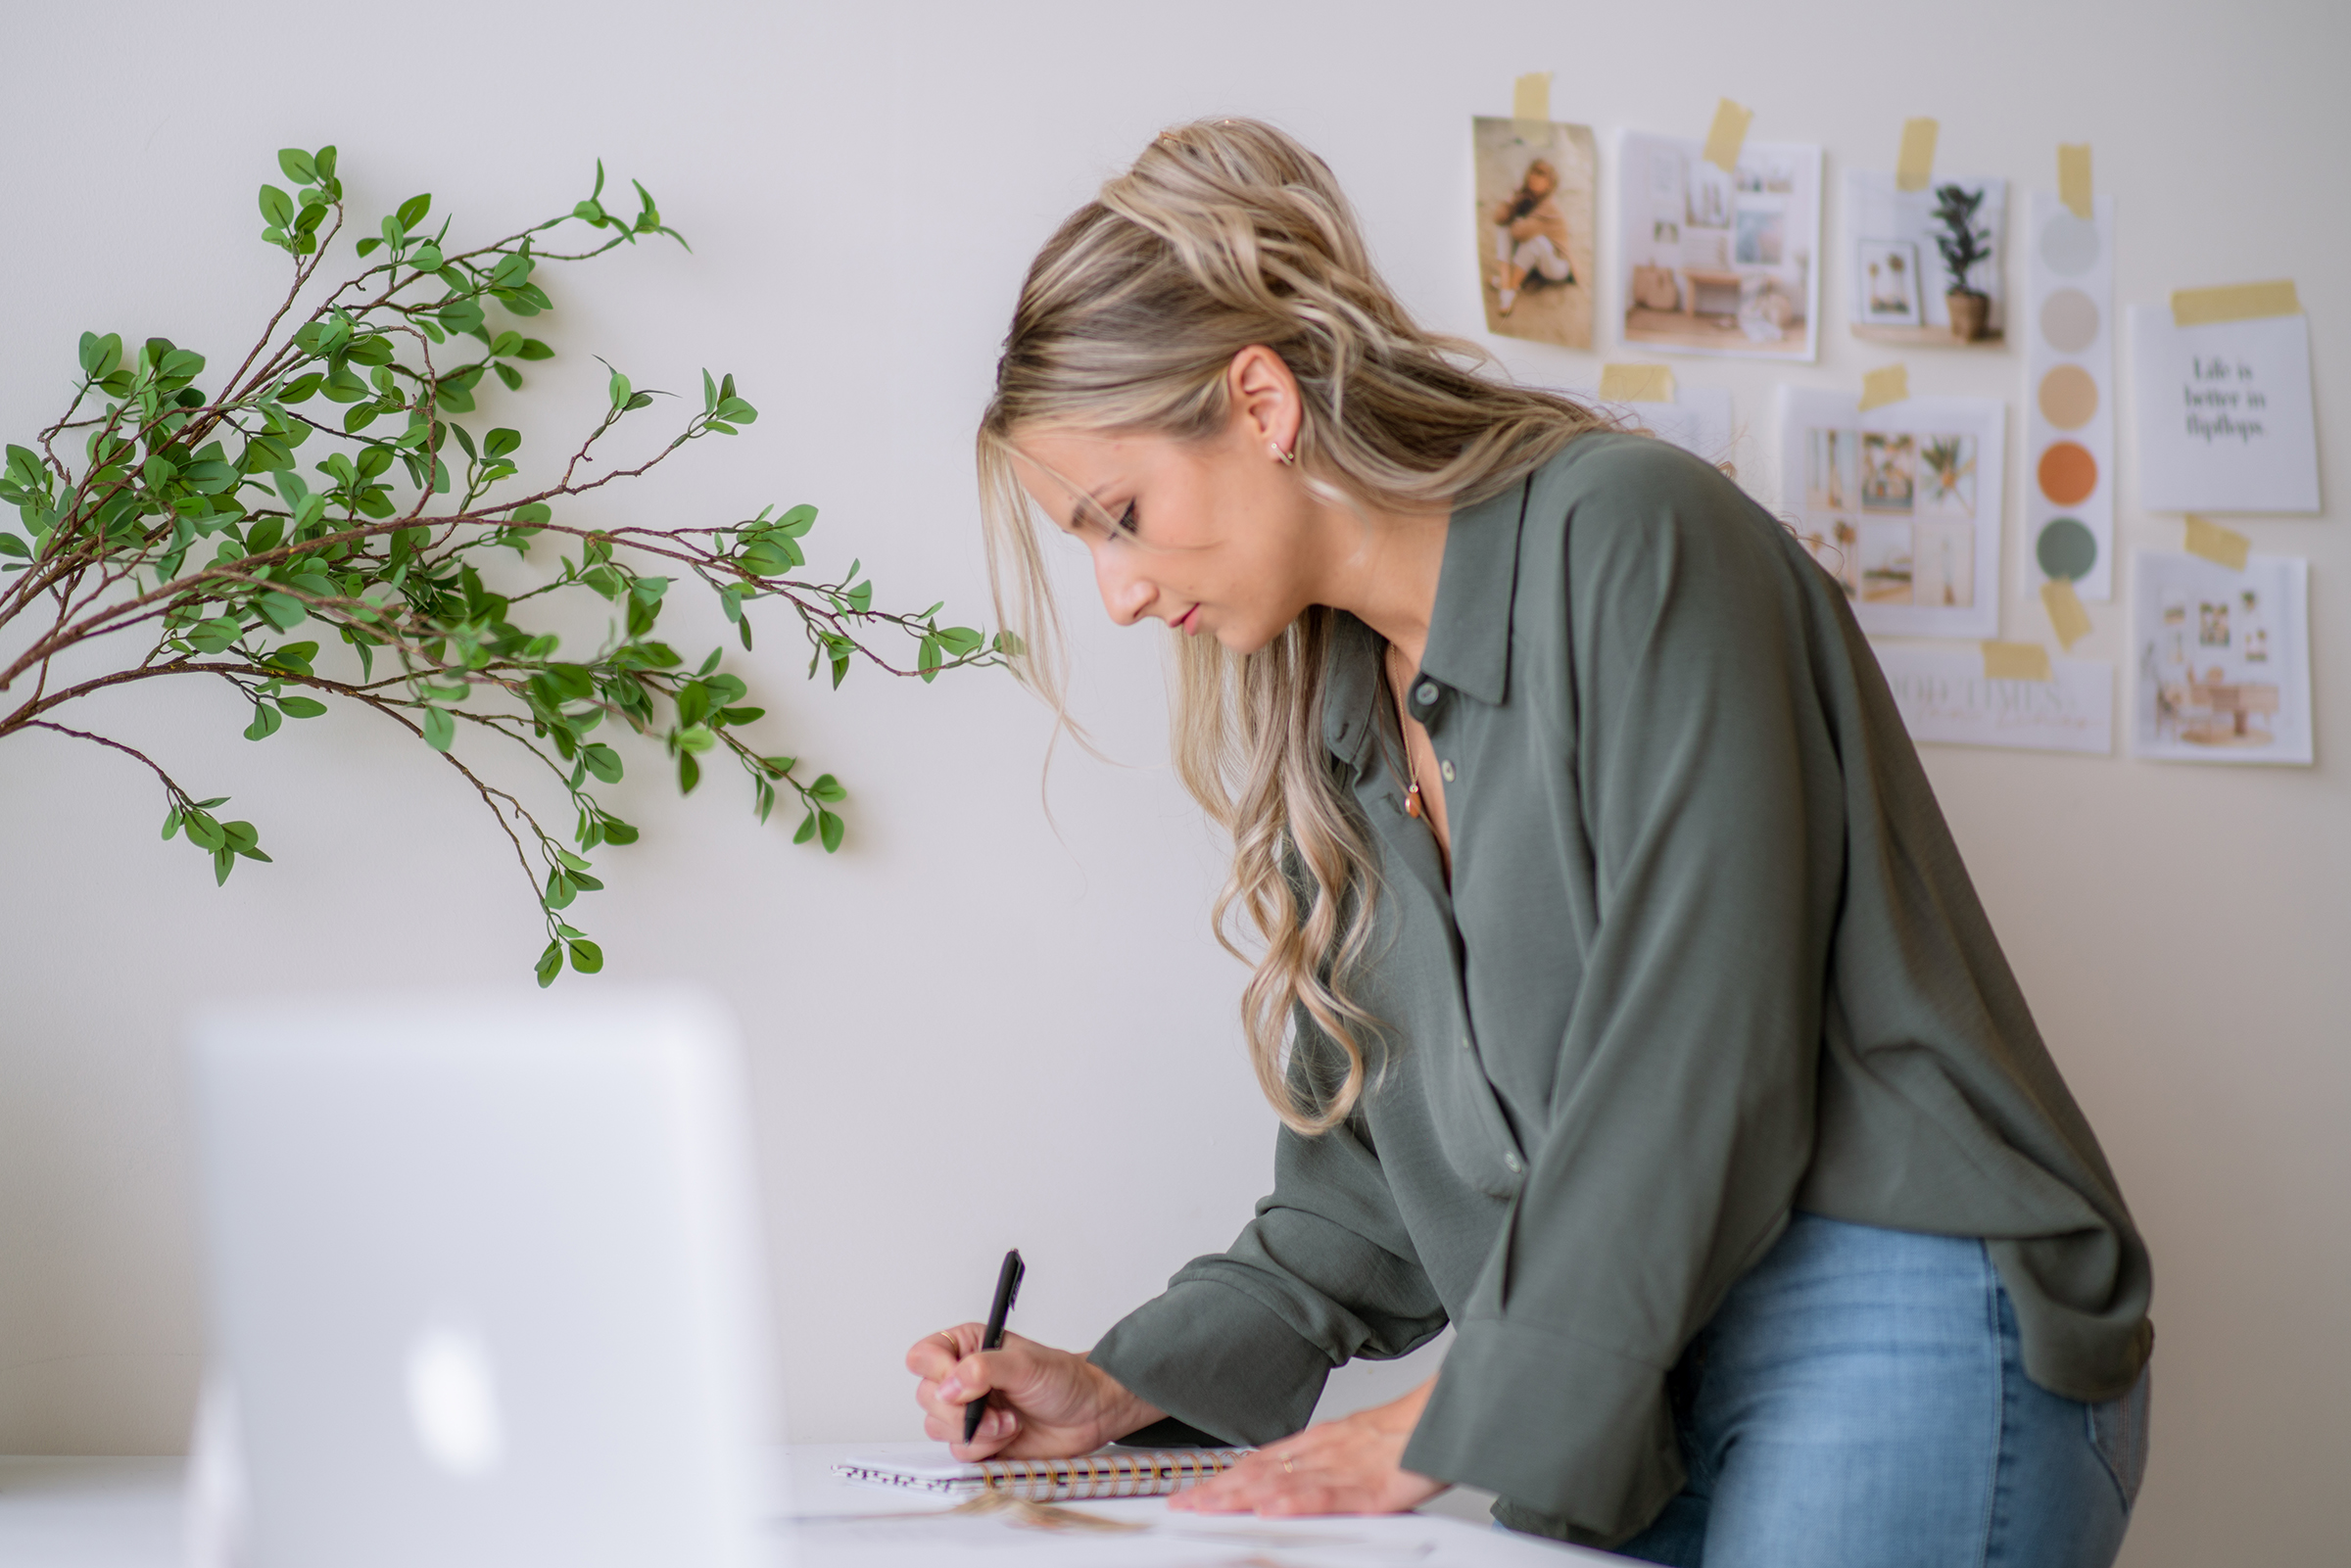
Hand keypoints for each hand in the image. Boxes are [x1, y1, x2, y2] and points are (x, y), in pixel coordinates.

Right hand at [905, 1325, 1162, 1460]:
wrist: (1089, 1413)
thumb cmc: (1063, 1379)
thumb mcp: (1025, 1364)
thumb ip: (983, 1369)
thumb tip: (949, 1385)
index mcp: (967, 1347)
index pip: (923, 1356)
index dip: (936, 1372)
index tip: (960, 1382)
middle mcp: (961, 1379)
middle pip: (926, 1397)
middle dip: (960, 1410)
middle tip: (994, 1409)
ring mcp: (968, 1412)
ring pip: (938, 1428)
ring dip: (976, 1431)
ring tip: (1009, 1423)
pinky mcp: (977, 1441)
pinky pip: (959, 1452)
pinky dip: (984, 1448)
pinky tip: (1009, 1435)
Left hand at [1169, 1377, 1445, 1516]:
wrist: (1451, 1413)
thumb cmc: (1412, 1433)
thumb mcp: (1359, 1444)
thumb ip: (1326, 1463)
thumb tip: (1294, 1481)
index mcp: (1322, 1442)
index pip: (1260, 1463)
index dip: (1223, 1479)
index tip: (1192, 1493)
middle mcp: (1325, 1451)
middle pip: (1261, 1472)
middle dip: (1218, 1491)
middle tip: (1183, 1506)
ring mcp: (1346, 1467)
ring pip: (1284, 1483)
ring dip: (1241, 1497)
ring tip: (1207, 1509)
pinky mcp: (1373, 1485)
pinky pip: (1330, 1494)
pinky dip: (1298, 1502)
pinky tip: (1272, 1509)